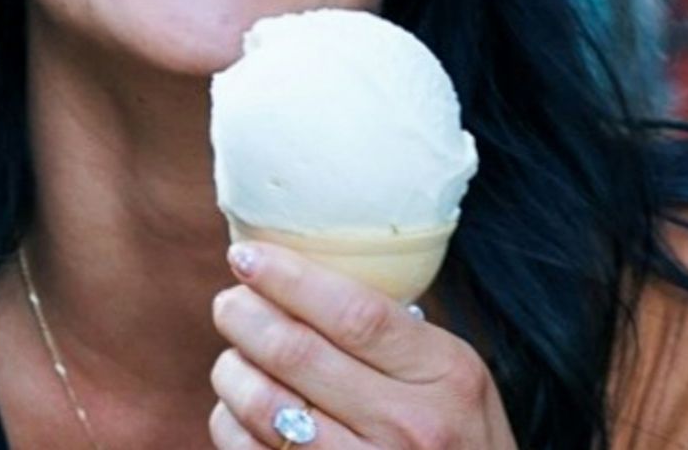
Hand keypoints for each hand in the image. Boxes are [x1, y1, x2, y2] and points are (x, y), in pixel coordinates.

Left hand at [208, 242, 517, 448]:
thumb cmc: (458, 438)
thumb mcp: (451, 376)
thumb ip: (393, 334)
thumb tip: (299, 280)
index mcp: (443, 373)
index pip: (354, 312)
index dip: (288, 279)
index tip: (246, 256)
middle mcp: (407, 424)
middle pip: (296, 353)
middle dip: (244, 317)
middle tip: (230, 303)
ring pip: (264, 405)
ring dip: (232, 371)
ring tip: (234, 357)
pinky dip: (231, 422)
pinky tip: (238, 408)